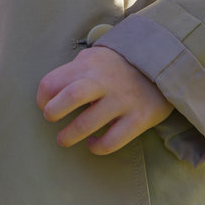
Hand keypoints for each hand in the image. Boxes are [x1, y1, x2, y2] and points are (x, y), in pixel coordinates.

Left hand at [36, 47, 172, 154]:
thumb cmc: (118, 65)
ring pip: (89, 124)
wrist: (162, 63)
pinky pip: (112, 141)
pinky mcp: (139, 118)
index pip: (54, 80)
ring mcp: (122, 100)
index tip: (45, 105)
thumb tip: (50, 95)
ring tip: (64, 139)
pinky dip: (97, 147)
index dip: (43, 97)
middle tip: (51, 118)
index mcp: (89, 65)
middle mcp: (104, 82)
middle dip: (54, 112)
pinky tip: (93, 144)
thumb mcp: (95, 58)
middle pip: (71, 96)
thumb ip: (74, 72)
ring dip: (71, 135)